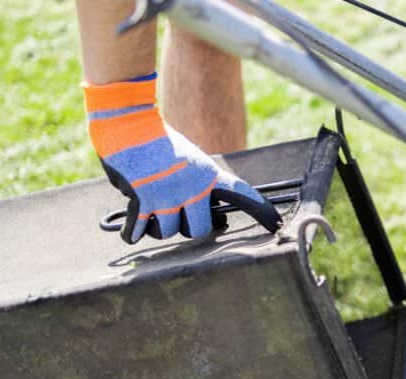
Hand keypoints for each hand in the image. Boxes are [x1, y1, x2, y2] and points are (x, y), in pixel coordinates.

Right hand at [83, 73, 280, 243]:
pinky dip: (134, 232)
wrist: (129, 119)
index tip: (276, 223)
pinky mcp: (142, 198)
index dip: (261, 211)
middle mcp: (192, 188)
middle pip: (198, 230)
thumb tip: (197, 214)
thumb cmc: (157, 141)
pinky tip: (135, 229)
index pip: (242, 194)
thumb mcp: (190, 159)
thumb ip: (198, 184)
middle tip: (179, 218)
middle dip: (188, 228)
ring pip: (168, 232)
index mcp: (208, 176)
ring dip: (158, 228)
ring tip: (153, 213)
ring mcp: (167, 195)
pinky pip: (139, 230)